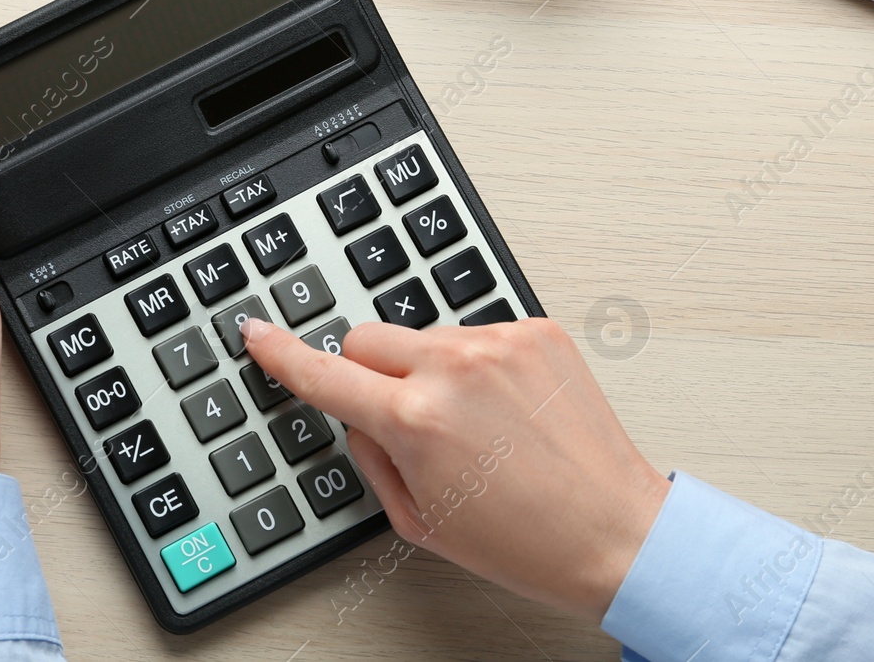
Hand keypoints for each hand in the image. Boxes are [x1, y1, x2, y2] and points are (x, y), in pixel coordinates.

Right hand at [242, 316, 669, 620]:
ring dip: (430, 369)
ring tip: (474, 425)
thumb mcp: (419, 519)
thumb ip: (371, 457)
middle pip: (367, 337)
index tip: (258, 333)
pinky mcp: (538, 331)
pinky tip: (506, 409)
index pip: (324, 372)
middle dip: (367, 371)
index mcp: (416, 420)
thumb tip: (356, 414)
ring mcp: (501, 343)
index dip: (281, 354)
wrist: (615, 530)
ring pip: (425, 334)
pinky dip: (478, 364)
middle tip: (399, 416)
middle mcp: (456, 368)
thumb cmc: (526, 540)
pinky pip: (478, 332)